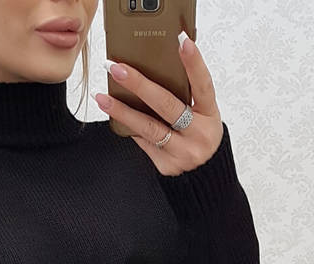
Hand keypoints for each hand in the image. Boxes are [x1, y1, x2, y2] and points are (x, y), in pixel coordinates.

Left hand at [94, 35, 223, 176]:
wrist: (204, 172)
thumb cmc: (199, 132)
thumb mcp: (202, 113)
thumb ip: (185, 95)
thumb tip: (152, 70)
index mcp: (210, 115)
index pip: (203, 85)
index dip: (194, 63)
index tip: (182, 41)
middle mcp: (199, 135)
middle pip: (167, 106)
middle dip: (139, 85)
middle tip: (117, 69)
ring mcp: (183, 153)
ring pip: (148, 128)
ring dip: (122, 111)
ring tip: (103, 98)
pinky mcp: (167, 165)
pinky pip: (144, 142)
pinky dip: (130, 127)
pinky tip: (115, 115)